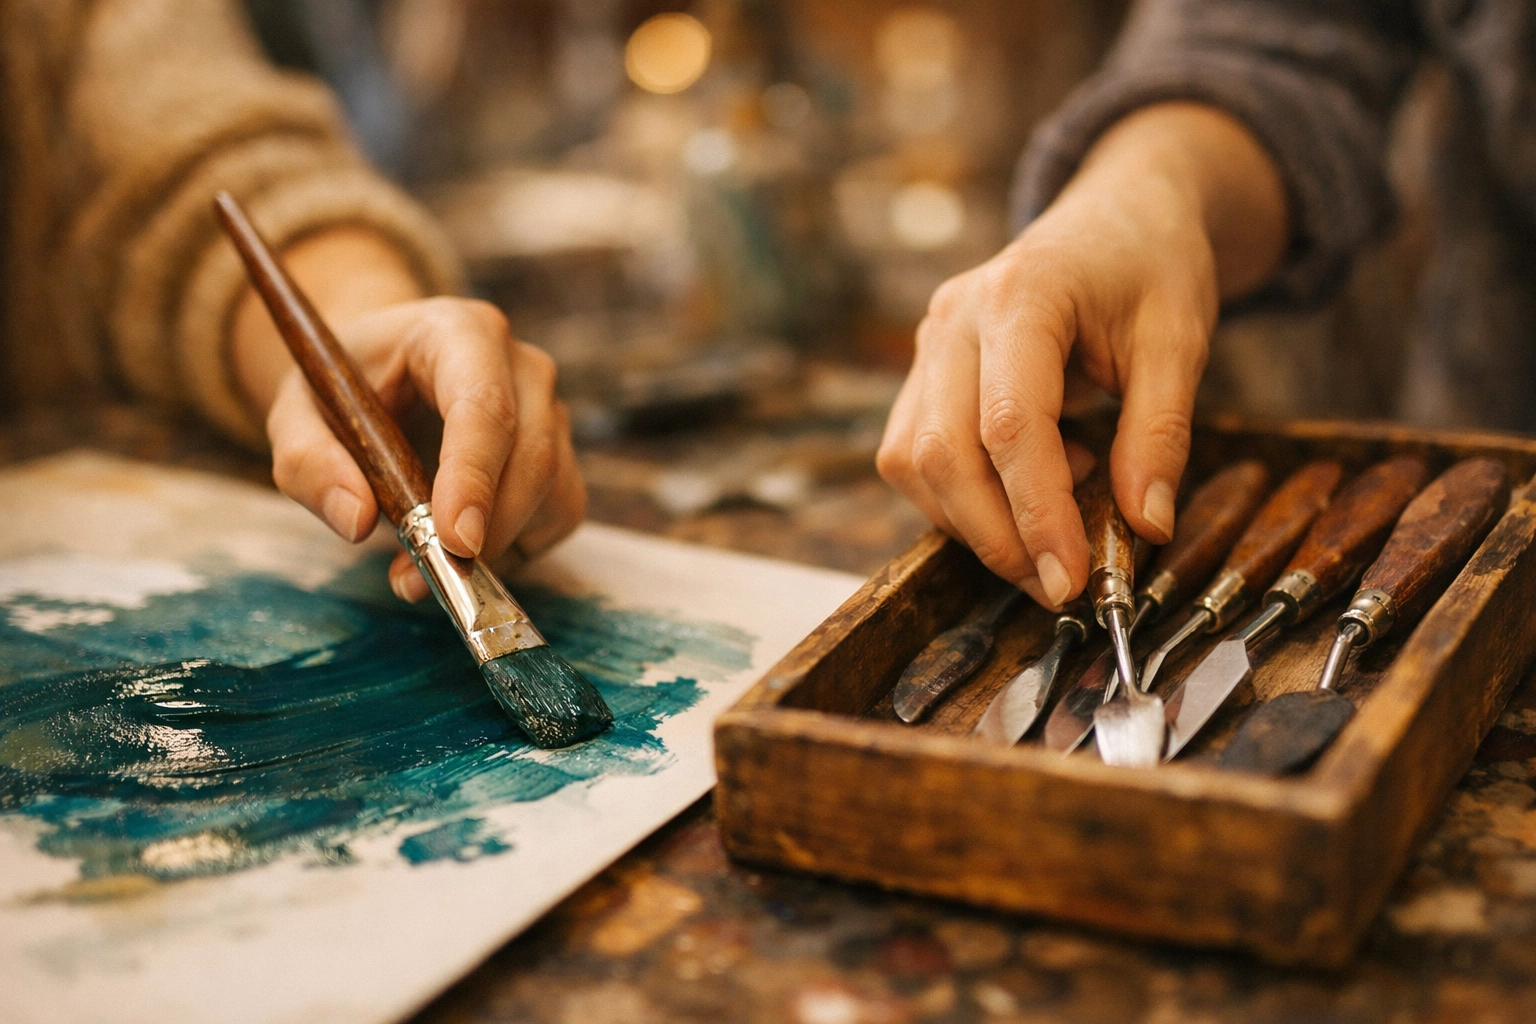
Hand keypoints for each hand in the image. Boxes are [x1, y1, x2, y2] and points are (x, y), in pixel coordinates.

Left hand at [232, 230, 584, 601]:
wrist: (382, 374)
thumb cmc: (344, 387)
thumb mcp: (296, 414)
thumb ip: (310, 462)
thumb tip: (357, 521)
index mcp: (457, 332)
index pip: (485, 405)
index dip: (474, 475)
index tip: (452, 541)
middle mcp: (521, 366)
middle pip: (532, 454)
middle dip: (488, 528)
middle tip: (425, 577)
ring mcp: (550, 410)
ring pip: (553, 491)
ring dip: (498, 547)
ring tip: (424, 567)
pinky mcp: (561, 456)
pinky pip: (559, 514)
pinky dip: (517, 548)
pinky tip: (463, 548)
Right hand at [877, 103, 1285, 607]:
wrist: (1116, 214)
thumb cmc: (1150, 266)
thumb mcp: (1179, 340)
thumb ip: (1159, 434)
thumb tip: (1145, 527)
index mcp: (1021, 296)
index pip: (1009, 426)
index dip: (1036, 514)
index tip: (1071, 581)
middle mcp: (955, 319)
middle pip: (941, 454)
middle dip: (997, 537)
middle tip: (1059, 586)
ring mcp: (928, 344)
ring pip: (912, 463)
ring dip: (972, 522)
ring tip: (1055, 518)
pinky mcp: (923, 373)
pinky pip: (912, 456)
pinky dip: (961, 497)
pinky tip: (1028, 485)